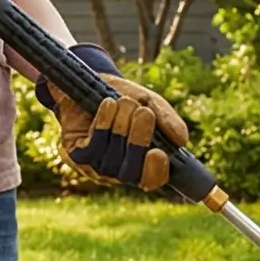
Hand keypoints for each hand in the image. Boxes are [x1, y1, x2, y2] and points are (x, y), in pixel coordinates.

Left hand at [45, 45, 190, 190]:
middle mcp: (119, 169)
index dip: (155, 171)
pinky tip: (107, 106)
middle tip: (144, 113)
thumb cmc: (124, 97)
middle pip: (130, 172)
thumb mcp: (150, 103)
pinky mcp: (77, 155)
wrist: (92, 80)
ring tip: (122, 102)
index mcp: (142, 162)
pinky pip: (91, 150)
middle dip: (138, 141)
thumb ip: (167, 121)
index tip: (159, 153)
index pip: (152, 180)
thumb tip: (182, 141)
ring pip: (110, 160)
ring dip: (119, 127)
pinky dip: (102, 125)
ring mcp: (96, 165)